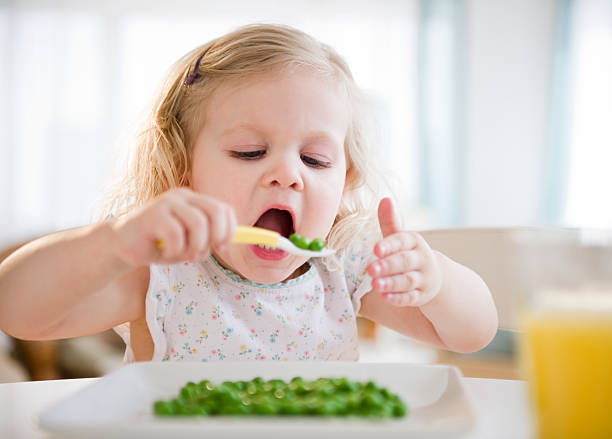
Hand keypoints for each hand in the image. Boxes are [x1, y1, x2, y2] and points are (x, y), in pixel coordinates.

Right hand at [110, 188, 236, 266]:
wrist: (122, 246)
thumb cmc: (158, 244)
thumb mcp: (188, 243)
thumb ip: (207, 241)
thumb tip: (226, 243)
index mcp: (193, 201)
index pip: (224, 208)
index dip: (229, 229)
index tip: (221, 247)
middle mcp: (182, 197)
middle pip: (216, 211)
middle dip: (217, 235)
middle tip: (204, 252)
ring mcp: (167, 203)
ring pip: (198, 223)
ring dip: (195, 246)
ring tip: (182, 255)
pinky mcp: (152, 215)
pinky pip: (176, 234)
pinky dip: (175, 250)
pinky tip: (164, 253)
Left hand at [366, 198, 441, 306]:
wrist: (434, 276)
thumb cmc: (407, 253)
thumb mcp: (400, 238)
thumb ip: (389, 222)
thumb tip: (385, 199)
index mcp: (414, 242)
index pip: (402, 241)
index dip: (389, 245)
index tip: (375, 249)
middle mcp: (421, 259)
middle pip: (404, 262)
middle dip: (387, 266)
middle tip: (370, 269)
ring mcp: (423, 278)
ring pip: (408, 281)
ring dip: (391, 283)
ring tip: (374, 284)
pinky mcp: (422, 296)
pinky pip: (411, 298)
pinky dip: (399, 298)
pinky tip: (386, 297)